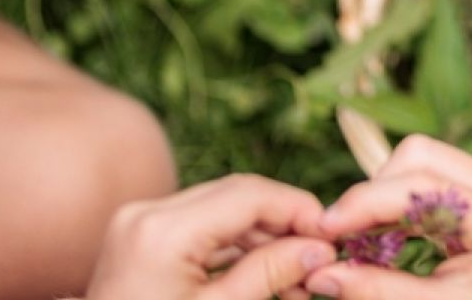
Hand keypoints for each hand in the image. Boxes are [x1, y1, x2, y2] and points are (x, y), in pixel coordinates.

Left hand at [86, 175, 335, 299]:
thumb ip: (269, 274)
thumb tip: (320, 248)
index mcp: (162, 232)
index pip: (250, 195)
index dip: (300, 210)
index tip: (333, 236)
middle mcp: (145, 213)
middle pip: (237, 195)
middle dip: (284, 222)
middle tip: (320, 255)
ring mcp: (137, 222)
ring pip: (222, 209)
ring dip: (263, 236)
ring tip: (296, 277)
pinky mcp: (138, 236)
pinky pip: (200, 227)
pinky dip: (234, 246)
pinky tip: (264, 274)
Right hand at [307, 136, 471, 299]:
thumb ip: (378, 290)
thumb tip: (320, 276)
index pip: (418, 186)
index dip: (363, 204)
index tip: (323, 229)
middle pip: (417, 155)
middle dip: (373, 193)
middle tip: (344, 239)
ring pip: (422, 157)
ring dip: (386, 193)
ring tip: (366, 240)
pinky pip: (434, 172)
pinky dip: (403, 197)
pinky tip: (389, 233)